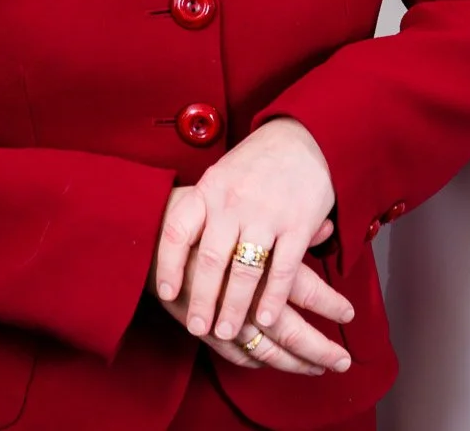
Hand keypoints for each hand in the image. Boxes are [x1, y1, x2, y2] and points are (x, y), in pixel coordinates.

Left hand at [155, 119, 350, 351]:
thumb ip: (203, 209)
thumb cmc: (255, 163)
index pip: (179, 229)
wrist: (304, 138)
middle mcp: (233, 202)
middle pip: (210, 260)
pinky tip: (263, 318)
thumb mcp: (221, 175)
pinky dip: (272, 298)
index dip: (168, 264)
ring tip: (226, 331)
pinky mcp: (298, 224)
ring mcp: (266, 213)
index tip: (165, 293)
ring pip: (245, 271)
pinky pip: (283, 269)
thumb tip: (178, 250)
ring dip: (234, 307)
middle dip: (202, 300)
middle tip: (197, 328)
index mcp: (210, 188)